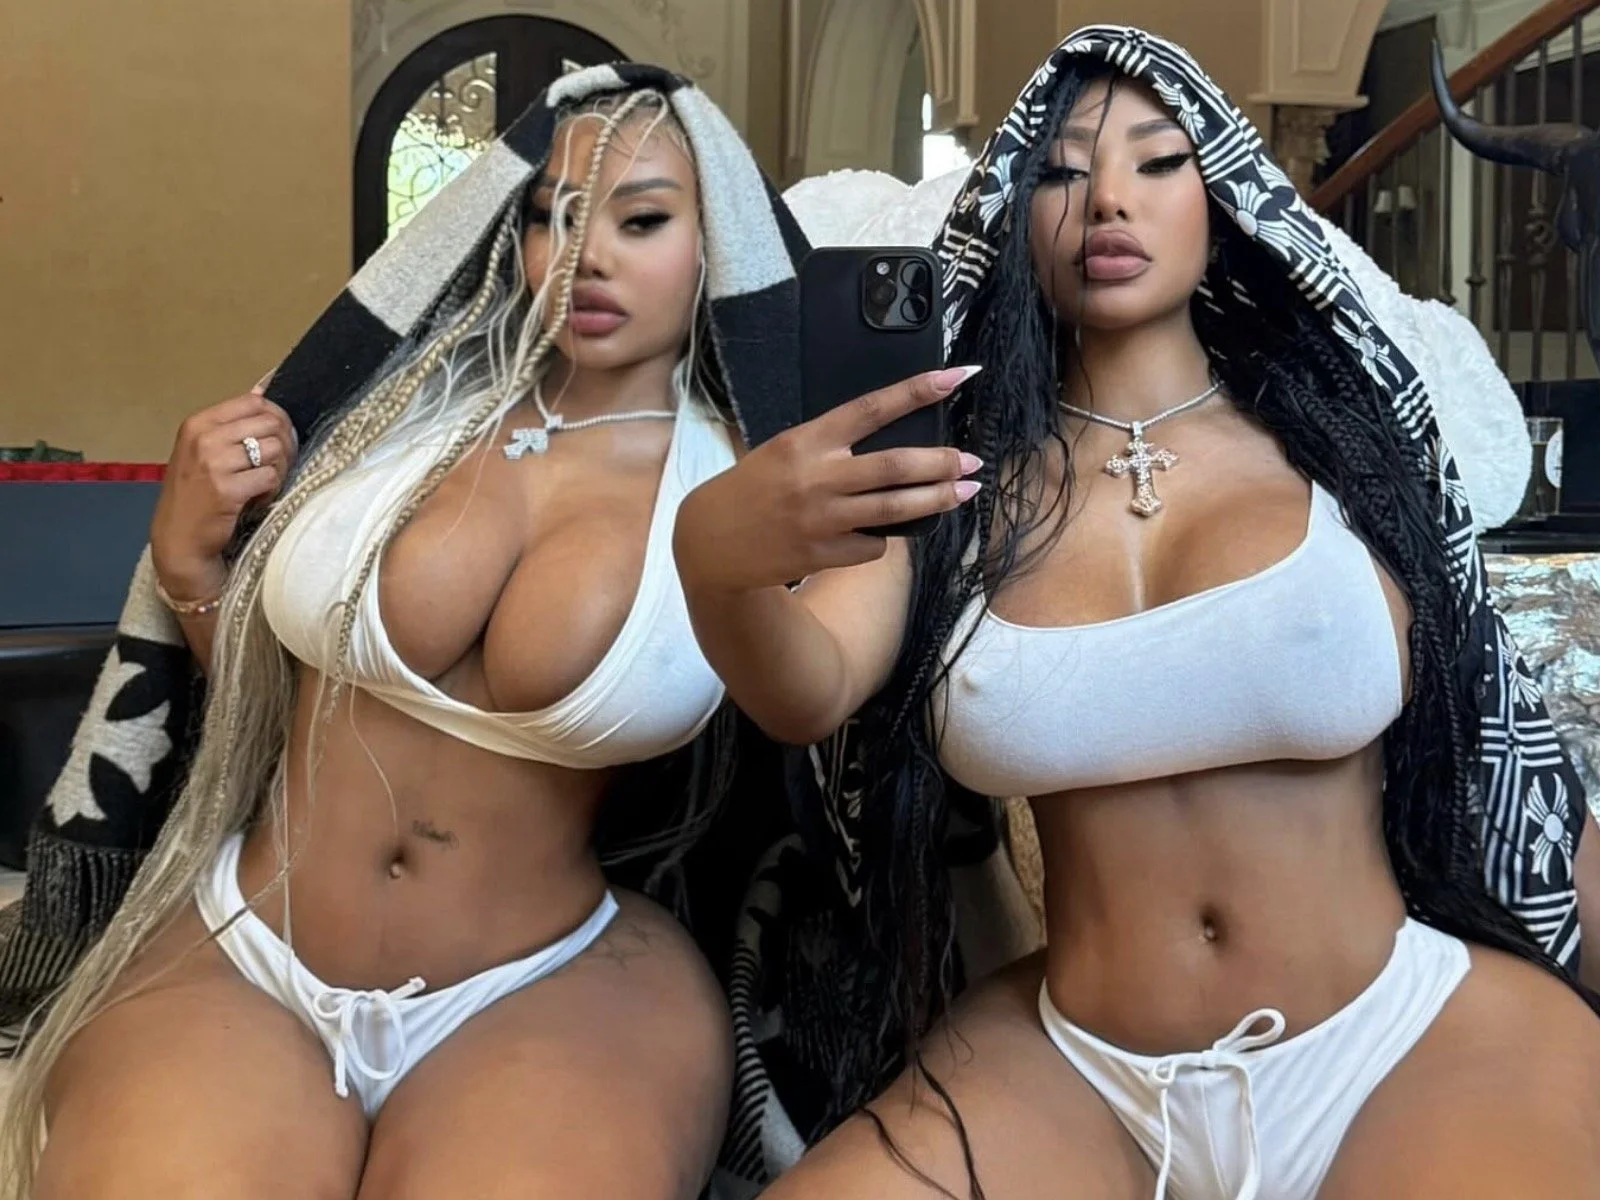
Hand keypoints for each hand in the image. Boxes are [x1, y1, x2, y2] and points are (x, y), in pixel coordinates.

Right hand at [150, 389, 297, 600]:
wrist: (178, 538)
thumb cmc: (194, 493)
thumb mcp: (202, 450)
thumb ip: (231, 423)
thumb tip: (262, 390)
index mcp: (198, 423)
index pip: (254, 402)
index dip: (275, 417)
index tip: (276, 437)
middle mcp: (204, 439)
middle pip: (270, 424)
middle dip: (284, 444)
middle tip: (277, 464)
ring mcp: (215, 464)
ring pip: (275, 450)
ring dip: (280, 468)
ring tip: (265, 483)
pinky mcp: (228, 490)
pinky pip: (271, 477)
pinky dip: (272, 489)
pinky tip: (259, 498)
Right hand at [675, 365, 982, 592]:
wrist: (711, 542)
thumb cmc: (753, 490)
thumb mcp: (784, 453)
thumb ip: (830, 448)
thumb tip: (890, 453)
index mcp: (806, 440)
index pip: (871, 408)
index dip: (917, 391)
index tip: (956, 377)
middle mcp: (817, 476)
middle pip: (895, 465)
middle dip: (941, 462)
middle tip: (971, 461)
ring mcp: (821, 518)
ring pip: (895, 508)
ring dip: (936, 499)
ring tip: (963, 493)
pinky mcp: (823, 553)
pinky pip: (872, 545)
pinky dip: (880, 539)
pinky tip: (870, 536)